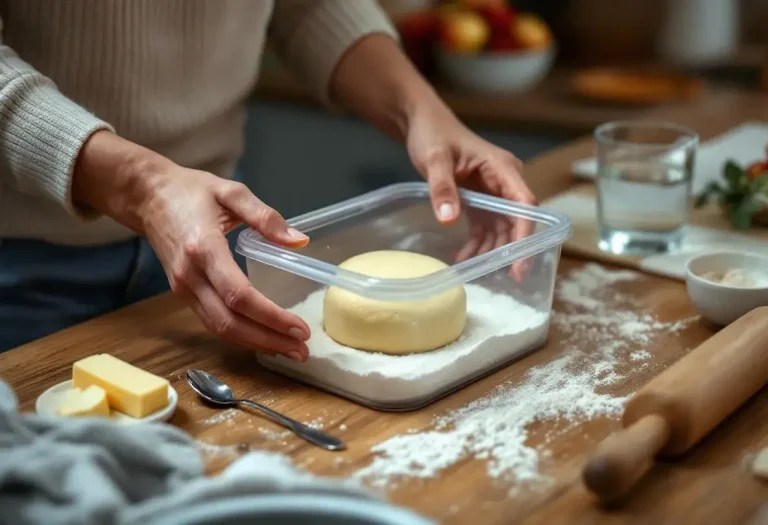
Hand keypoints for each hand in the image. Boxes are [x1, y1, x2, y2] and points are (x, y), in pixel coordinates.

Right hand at [72, 131, 311, 359]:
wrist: (146, 196)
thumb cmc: (189, 190)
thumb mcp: (231, 192)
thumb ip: (266, 217)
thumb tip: (299, 241)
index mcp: (204, 248)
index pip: (239, 295)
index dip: (271, 316)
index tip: (299, 328)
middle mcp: (191, 275)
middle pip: (229, 322)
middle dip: (268, 340)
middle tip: (302, 350)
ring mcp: (183, 288)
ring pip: (219, 328)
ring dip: (256, 344)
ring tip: (289, 349)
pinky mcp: (183, 293)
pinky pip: (212, 322)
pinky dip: (240, 335)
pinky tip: (263, 338)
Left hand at [405, 105, 536, 278]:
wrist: (422, 124)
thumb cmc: (433, 134)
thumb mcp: (435, 160)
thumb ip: (442, 189)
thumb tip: (448, 219)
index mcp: (502, 168)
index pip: (524, 204)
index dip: (525, 233)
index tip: (520, 260)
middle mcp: (504, 182)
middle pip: (517, 220)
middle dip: (511, 249)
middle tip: (503, 278)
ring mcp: (493, 192)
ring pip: (501, 227)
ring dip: (491, 249)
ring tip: (474, 270)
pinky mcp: (479, 199)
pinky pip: (485, 226)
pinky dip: (477, 243)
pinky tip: (464, 257)